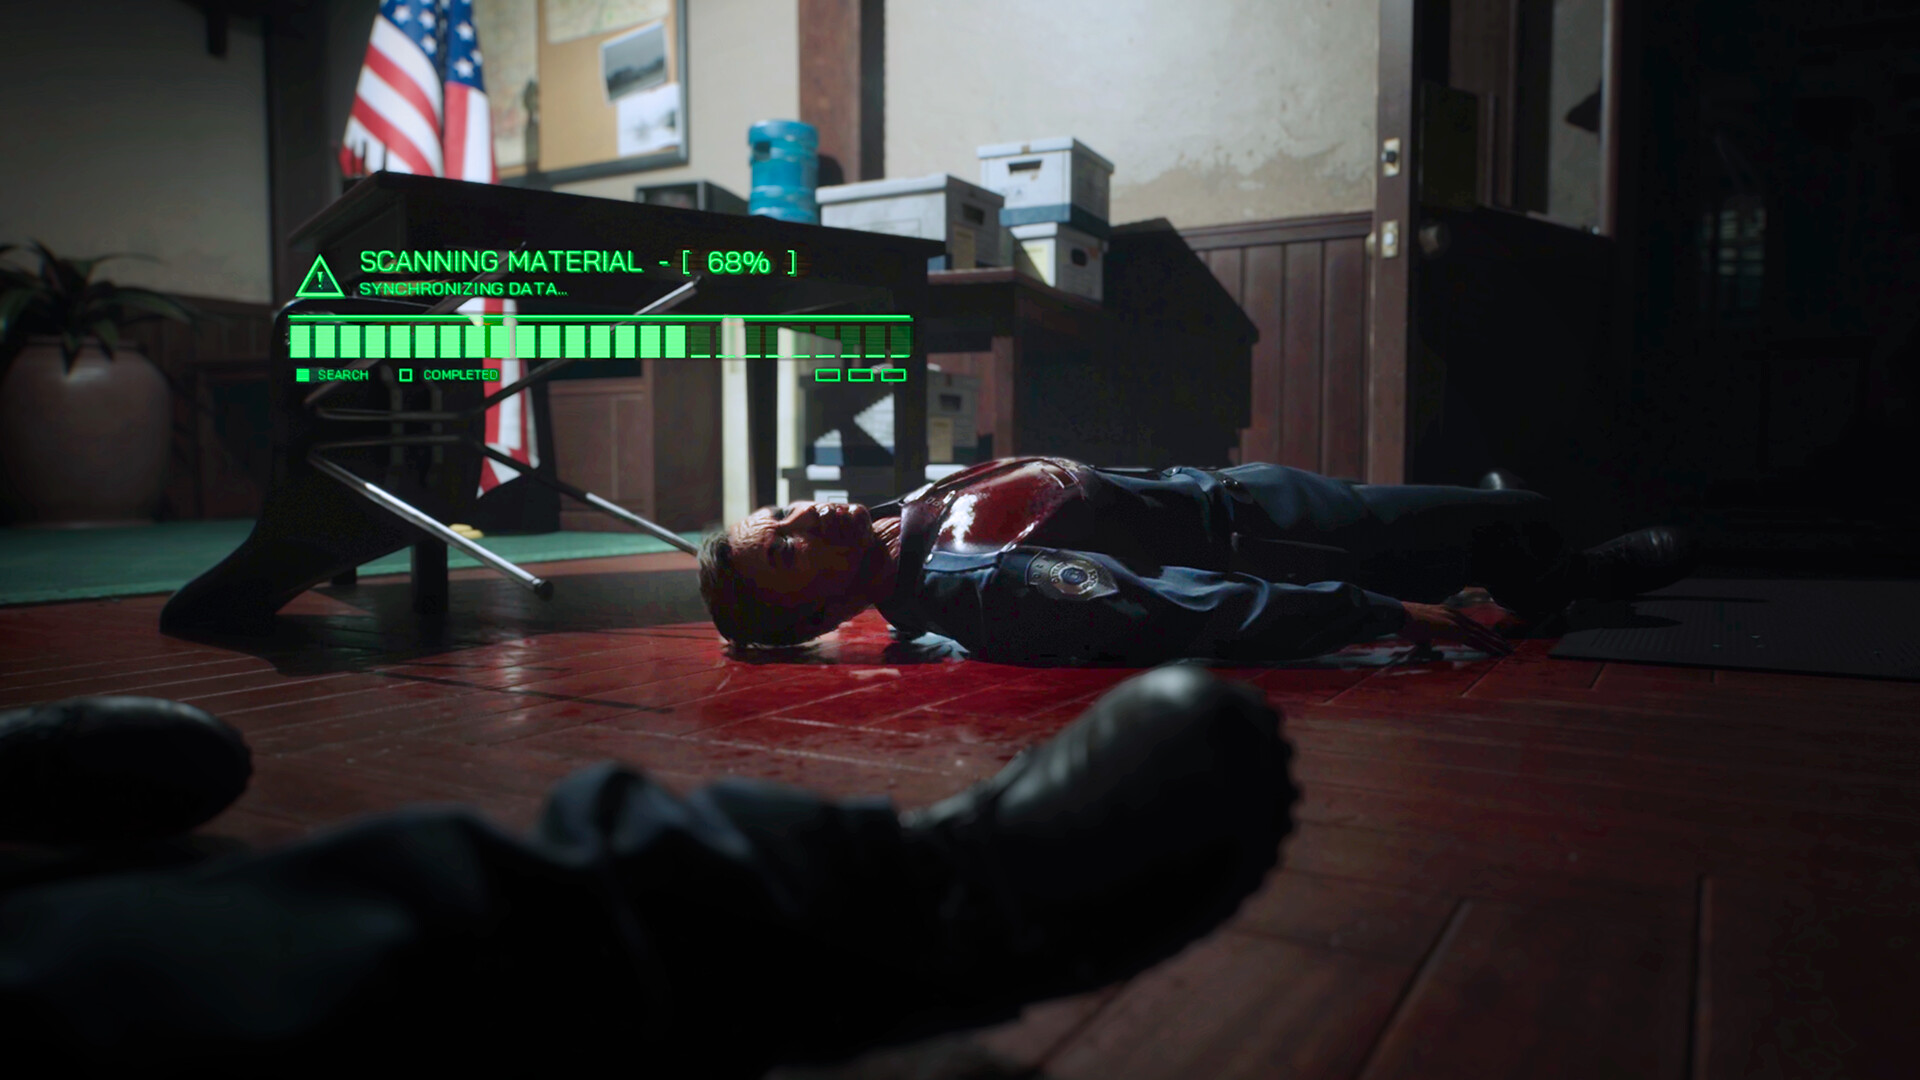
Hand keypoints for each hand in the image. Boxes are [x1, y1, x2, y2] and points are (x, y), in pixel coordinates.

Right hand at [1398, 602, 1514, 656]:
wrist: (1397, 614)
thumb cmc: (1403, 624)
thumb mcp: (1418, 633)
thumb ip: (1425, 638)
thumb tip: (1425, 645)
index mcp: (1447, 614)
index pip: (1471, 626)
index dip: (1483, 634)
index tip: (1493, 641)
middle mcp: (1454, 615)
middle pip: (1480, 629)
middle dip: (1495, 639)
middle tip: (1508, 647)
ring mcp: (1454, 620)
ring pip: (1481, 634)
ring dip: (1495, 644)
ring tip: (1507, 651)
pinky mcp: (1452, 628)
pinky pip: (1474, 639)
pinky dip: (1486, 646)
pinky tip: (1495, 652)